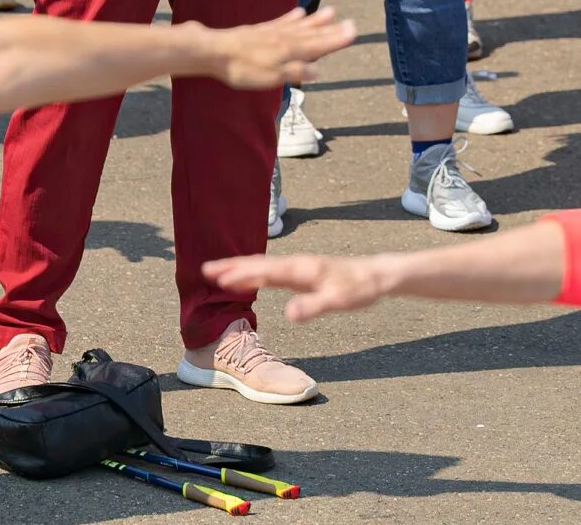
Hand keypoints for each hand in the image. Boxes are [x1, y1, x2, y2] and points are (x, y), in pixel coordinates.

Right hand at [202, 250, 393, 321]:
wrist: (375, 276)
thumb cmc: (358, 289)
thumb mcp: (338, 302)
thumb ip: (313, 307)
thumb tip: (288, 315)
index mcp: (301, 270)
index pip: (265, 272)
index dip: (241, 274)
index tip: (218, 278)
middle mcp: (296, 264)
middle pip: (258, 264)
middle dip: (232, 267)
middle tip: (205, 270)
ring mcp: (298, 267)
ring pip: (263, 266)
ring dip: (240, 267)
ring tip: (218, 271)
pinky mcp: (301, 272)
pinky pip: (271, 271)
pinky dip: (254, 272)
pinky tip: (249, 277)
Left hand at [203, 7, 355, 90]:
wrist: (214, 51)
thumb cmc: (241, 69)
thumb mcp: (270, 77)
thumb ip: (294, 73)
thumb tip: (318, 72)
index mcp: (288, 51)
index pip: (318, 46)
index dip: (336, 40)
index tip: (353, 32)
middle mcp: (284, 39)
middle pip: (312, 34)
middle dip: (332, 30)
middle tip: (351, 23)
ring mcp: (272, 33)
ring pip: (300, 26)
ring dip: (316, 21)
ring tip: (331, 12)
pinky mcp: (259, 30)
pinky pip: (281, 22)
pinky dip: (292, 17)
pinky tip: (300, 12)